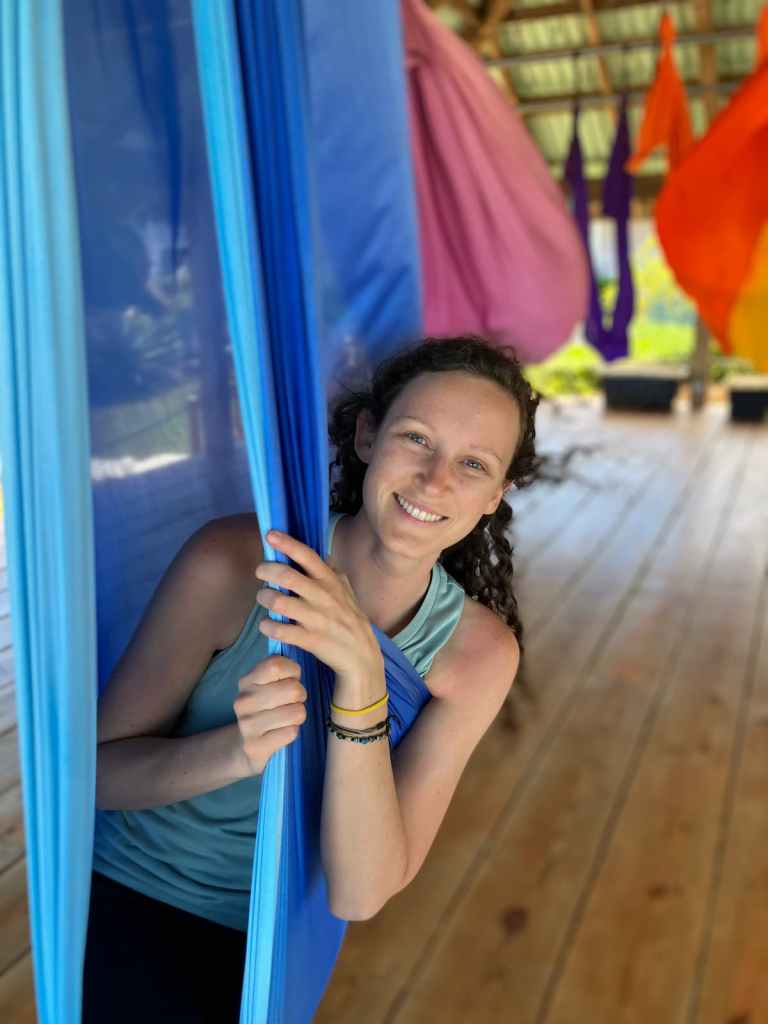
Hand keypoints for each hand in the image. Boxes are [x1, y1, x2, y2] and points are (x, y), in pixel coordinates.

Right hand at [233, 654, 307, 774]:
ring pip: (296, 712)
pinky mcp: (255, 746)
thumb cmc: (267, 708)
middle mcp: (243, 701)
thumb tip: (295, 644)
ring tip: (289, 716)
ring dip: (299, 714)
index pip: (276, 664)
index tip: (292, 678)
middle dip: (300, 695)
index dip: (293, 671)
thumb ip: (280, 668)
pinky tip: (283, 731)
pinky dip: (293, 731)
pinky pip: (291, 732)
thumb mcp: (268, 685)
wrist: (247, 746)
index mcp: (247, 681)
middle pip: (292, 689)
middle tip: (293, 701)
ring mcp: (247, 725)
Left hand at [254, 530, 383, 692]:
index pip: (308, 556)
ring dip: (265, 598)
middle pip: (287, 576)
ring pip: (280, 602)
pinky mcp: (310, 639)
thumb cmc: (349, 620)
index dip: (287, 543)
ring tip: (264, 599)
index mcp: (330, 581)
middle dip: (267, 570)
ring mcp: (317, 618)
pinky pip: (280, 630)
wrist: (361, 656)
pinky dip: (268, 626)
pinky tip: (267, 625)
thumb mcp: (346, 592)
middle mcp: (323, 596)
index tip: (270, 534)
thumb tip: (322, 556)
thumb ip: (333, 573)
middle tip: (260, 572)